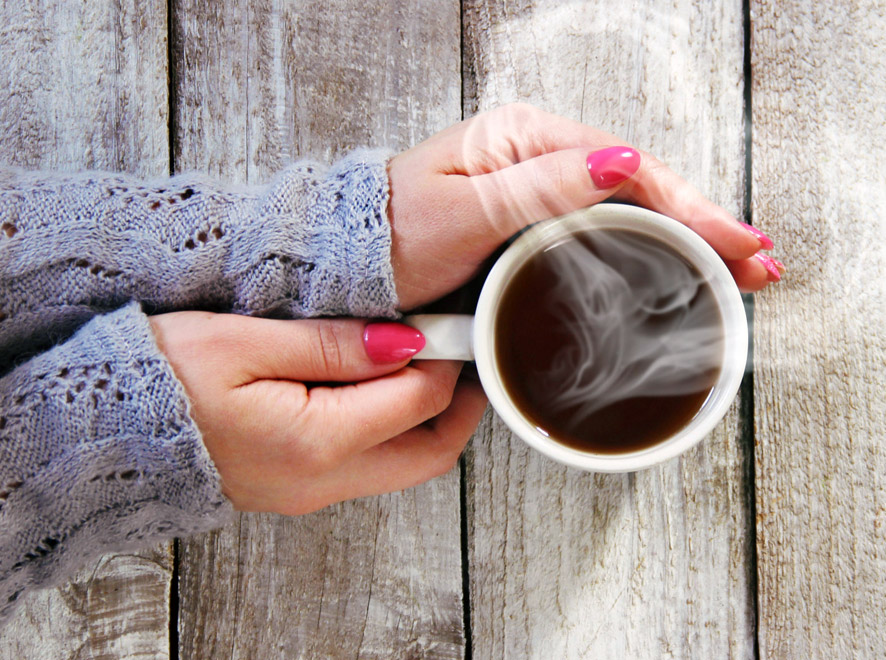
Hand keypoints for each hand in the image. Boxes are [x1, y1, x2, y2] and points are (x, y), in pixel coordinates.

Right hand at [149, 312, 484, 514]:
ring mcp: (310, 490)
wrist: (97, 428)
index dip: (446, 356)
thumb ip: (335, 344)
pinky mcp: (296, 486)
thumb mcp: (246, 341)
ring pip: (405, 464)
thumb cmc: (158, 379)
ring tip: (423, 360)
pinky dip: (392, 429)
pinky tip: (378, 386)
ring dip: (428, 418)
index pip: (421, 401)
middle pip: (431, 453)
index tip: (448, 319)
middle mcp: (322, 479)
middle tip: (462, 352)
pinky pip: (369, 465)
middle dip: (460, 405)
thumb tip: (407, 343)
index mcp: (317, 441)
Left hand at [387, 103, 783, 309]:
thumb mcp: (463, 212)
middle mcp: (544, 158)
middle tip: (761, 263)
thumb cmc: (390, 236)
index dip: (690, 207)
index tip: (735, 241)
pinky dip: (656, 252)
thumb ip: (541, 187)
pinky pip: (611, 233)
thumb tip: (620, 162)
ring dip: (693, 240)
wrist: (347, 267)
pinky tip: (684, 272)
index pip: (631, 169)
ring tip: (744, 270)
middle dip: (708, 225)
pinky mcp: (539, 227)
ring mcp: (545, 192)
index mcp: (529, 139)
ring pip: (636, 212)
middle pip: (647, 188)